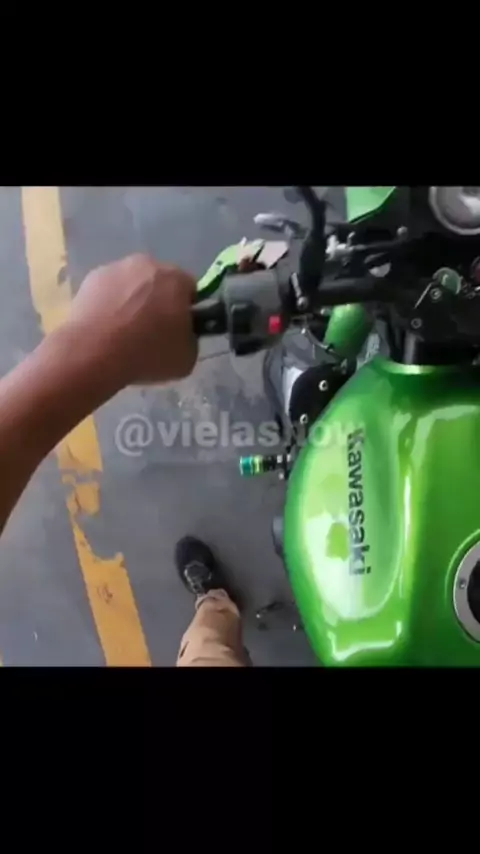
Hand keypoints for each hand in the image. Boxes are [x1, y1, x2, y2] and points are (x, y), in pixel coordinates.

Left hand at [67, 254, 197, 387]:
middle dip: (159, 301)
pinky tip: (105, 327)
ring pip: (132, 284)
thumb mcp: (186, 357)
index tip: (178, 329)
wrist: (93, 352)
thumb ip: (190, 338)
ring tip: (123, 332)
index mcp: (176, 279)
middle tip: (151, 331)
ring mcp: (115, 268)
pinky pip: (109, 290)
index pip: (190, 290)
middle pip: (160, 282)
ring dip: (132, 301)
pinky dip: (109, 304)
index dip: (186, 310)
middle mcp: (147, 264)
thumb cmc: (146, 352)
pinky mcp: (90, 278)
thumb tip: (182, 334)